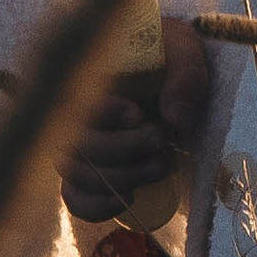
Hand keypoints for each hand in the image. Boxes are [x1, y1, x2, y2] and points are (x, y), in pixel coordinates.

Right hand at [59, 13, 211, 215]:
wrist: (164, 71)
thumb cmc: (166, 54)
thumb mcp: (182, 49)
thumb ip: (185, 75)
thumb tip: (176, 119)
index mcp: (85, 75)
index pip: (73, 101)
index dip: (104, 114)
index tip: (139, 113)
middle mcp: (70, 111)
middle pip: (75, 145)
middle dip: (124, 150)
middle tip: (161, 141)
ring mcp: (76, 144)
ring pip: (75, 175)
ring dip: (122, 178)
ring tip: (161, 166)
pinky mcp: (88, 170)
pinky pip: (76, 199)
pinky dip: (99, 207)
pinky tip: (131, 197)